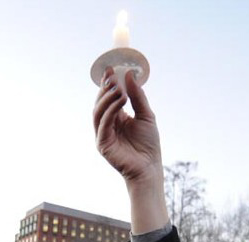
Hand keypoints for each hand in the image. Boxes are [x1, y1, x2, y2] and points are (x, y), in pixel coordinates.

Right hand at [93, 67, 161, 184]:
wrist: (149, 167)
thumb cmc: (148, 145)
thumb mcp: (146, 115)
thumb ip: (138, 96)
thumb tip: (131, 75)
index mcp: (116, 117)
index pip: (108, 97)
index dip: (107, 83)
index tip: (111, 68)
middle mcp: (106, 125)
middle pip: (100, 102)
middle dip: (105, 88)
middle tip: (112, 75)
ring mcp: (102, 134)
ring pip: (98, 111)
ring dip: (107, 98)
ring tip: (119, 88)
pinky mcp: (102, 143)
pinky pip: (103, 123)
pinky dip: (110, 110)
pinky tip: (120, 101)